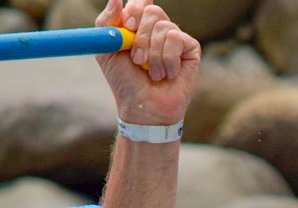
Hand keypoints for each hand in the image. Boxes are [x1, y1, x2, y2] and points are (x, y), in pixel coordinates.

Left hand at [94, 0, 198, 126]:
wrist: (143, 106)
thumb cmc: (125, 82)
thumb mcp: (108, 50)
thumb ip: (107, 22)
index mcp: (138, 26)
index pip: (141, 1)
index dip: (135, 8)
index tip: (128, 24)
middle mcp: (157, 29)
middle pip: (152, 11)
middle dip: (140, 37)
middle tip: (136, 59)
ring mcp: (175, 38)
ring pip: (163, 27)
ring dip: (152, 54)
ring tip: (151, 73)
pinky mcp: (190, 49)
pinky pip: (177, 39)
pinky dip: (167, 59)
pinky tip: (167, 74)